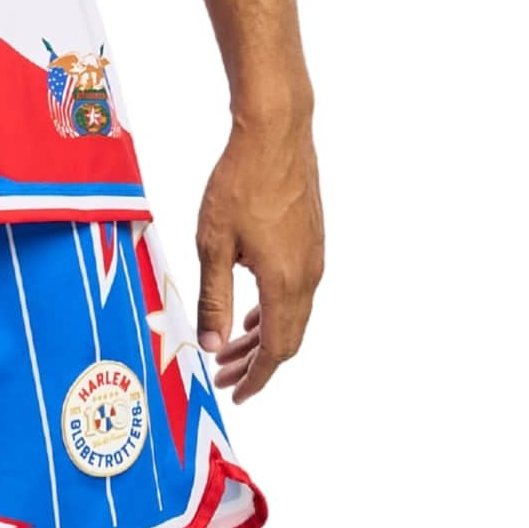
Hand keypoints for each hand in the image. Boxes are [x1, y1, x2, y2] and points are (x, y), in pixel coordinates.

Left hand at [195, 109, 323, 404]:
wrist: (276, 132)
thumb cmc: (240, 183)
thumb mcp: (213, 245)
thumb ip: (214, 300)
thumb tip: (213, 345)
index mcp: (285, 282)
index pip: (277, 350)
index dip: (257, 378)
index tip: (236, 394)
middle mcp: (309, 275)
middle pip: (288, 338)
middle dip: (256, 363)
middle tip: (223, 376)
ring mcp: (315, 256)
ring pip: (294, 314)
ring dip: (264, 336)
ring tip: (232, 347)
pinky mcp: (312, 240)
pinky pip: (298, 291)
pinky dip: (275, 310)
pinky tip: (253, 310)